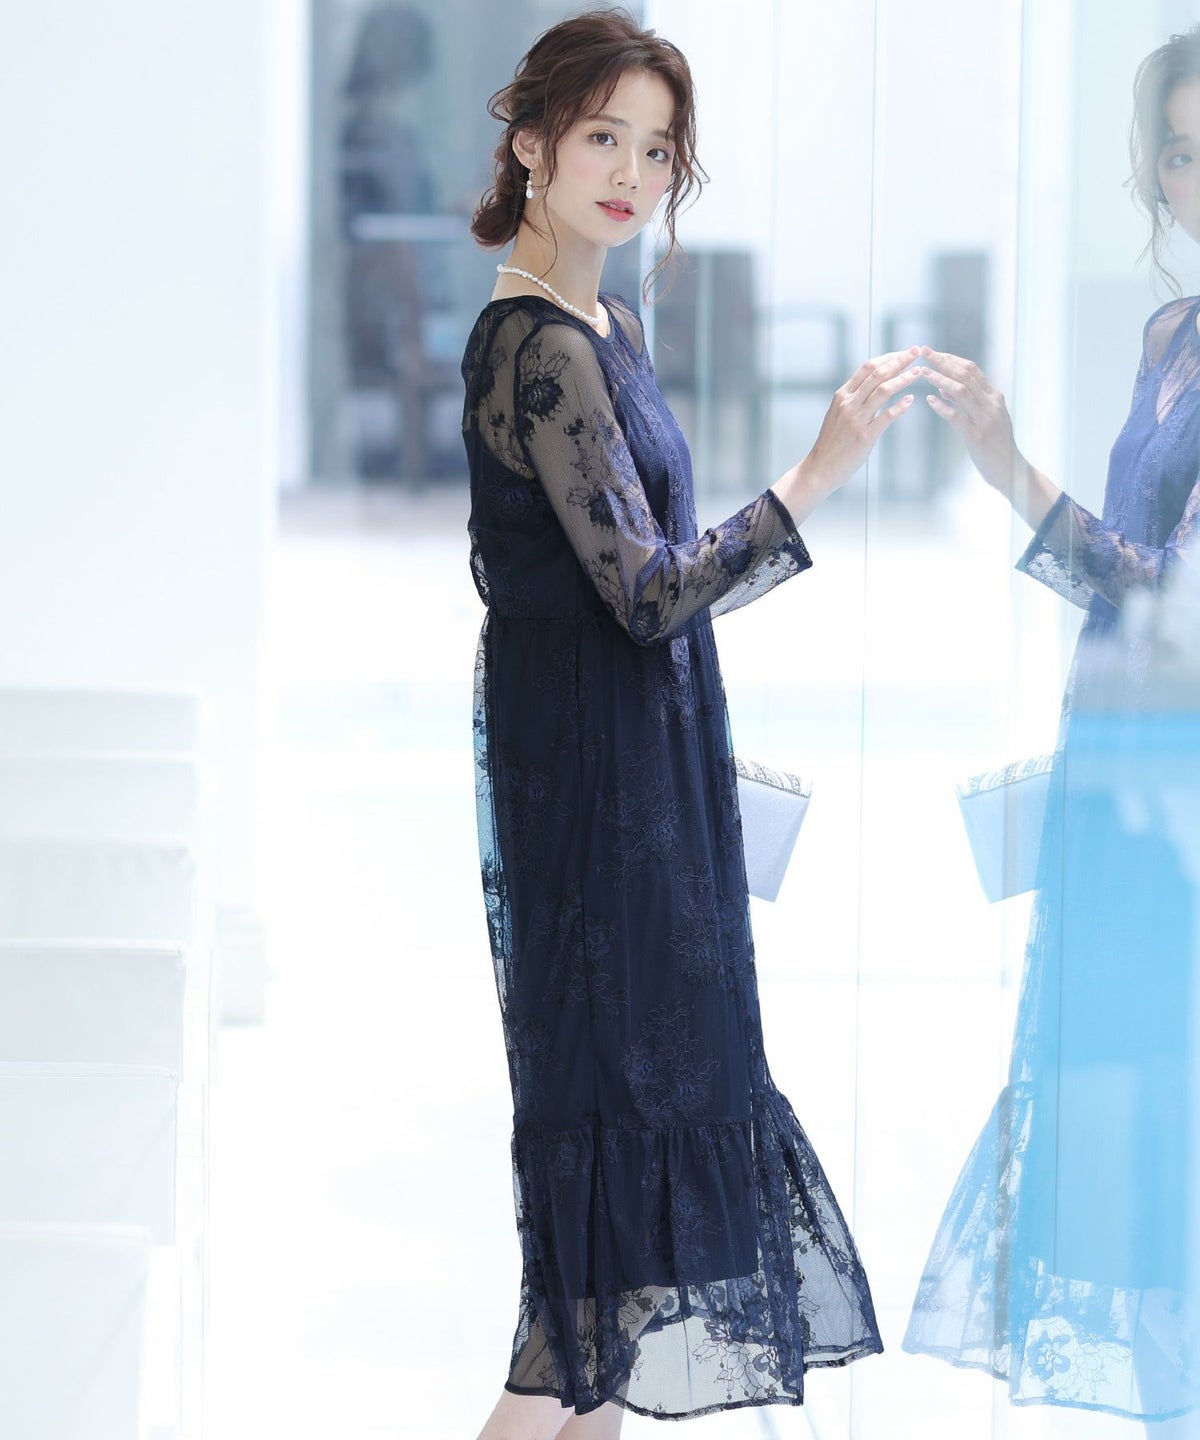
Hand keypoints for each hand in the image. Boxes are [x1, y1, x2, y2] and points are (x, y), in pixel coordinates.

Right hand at [773, 348, 920, 522]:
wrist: (820, 469)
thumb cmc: (831, 443)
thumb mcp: (837, 414)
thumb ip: (853, 400)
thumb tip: (872, 386)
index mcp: (842, 396)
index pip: (867, 367)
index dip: (889, 357)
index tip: (904, 352)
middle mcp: (848, 403)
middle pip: (878, 374)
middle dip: (900, 361)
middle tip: (916, 352)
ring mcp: (856, 419)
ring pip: (883, 390)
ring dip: (904, 378)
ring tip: (918, 372)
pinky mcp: (865, 436)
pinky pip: (886, 416)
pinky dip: (900, 406)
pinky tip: (911, 400)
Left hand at [917, 349, 1028, 495]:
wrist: (1012, 470)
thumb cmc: (995, 444)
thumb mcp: (985, 417)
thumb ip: (968, 401)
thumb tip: (943, 387)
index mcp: (994, 396)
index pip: (971, 369)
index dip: (950, 358)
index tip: (932, 352)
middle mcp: (991, 403)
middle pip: (965, 374)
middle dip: (942, 361)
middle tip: (923, 352)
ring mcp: (985, 419)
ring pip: (961, 390)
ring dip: (939, 379)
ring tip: (922, 373)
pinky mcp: (977, 436)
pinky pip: (957, 417)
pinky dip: (942, 407)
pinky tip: (929, 400)